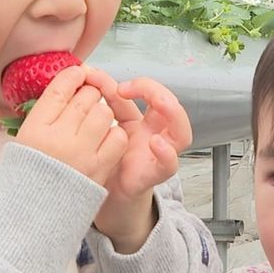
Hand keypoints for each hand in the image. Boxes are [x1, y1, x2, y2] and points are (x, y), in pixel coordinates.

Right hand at [15, 66, 127, 185]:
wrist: (36, 211)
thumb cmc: (30, 171)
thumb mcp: (26, 138)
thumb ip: (44, 112)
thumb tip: (67, 82)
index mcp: (35, 129)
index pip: (58, 90)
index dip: (71, 76)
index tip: (77, 72)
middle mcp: (58, 138)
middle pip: (84, 98)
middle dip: (89, 94)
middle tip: (87, 100)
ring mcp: (80, 154)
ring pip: (104, 113)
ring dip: (102, 113)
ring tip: (94, 122)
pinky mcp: (99, 168)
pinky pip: (117, 137)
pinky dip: (113, 134)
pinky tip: (104, 139)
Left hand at [84, 71, 191, 251]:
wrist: (104, 198)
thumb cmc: (106, 164)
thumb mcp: (104, 129)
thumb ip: (104, 105)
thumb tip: (92, 74)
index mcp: (145, 123)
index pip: (149, 94)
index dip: (133, 84)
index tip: (109, 82)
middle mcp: (156, 136)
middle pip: (172, 107)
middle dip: (156, 90)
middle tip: (131, 86)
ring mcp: (158, 155)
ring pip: (182, 132)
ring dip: (174, 113)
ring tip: (158, 102)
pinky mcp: (153, 175)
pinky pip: (170, 165)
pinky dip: (166, 153)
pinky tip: (155, 144)